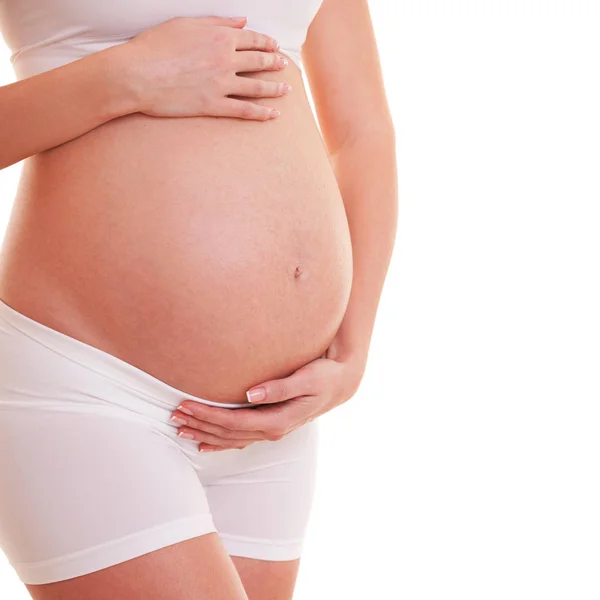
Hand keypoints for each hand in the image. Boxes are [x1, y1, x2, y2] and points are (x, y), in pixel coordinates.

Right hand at [118, 15, 291, 119]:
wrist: (137, 74)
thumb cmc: (155, 46)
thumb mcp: (186, 24)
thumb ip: (217, 22)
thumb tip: (241, 21)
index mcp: (220, 37)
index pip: (250, 39)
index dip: (265, 42)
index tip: (273, 46)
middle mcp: (225, 60)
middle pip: (258, 62)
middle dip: (274, 63)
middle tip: (284, 66)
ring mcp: (221, 84)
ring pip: (256, 87)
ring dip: (274, 88)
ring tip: (286, 89)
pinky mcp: (214, 106)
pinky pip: (244, 110)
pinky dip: (261, 113)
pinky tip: (273, 114)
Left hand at [170, 351, 365, 451]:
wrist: (341, 384)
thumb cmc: (324, 376)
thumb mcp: (307, 379)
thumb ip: (280, 387)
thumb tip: (251, 394)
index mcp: (278, 420)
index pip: (234, 422)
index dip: (208, 416)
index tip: (186, 405)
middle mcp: (272, 430)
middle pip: (227, 433)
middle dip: (199, 425)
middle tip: (173, 415)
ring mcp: (271, 431)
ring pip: (230, 439)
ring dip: (204, 434)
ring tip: (179, 427)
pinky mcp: (270, 426)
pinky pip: (239, 439)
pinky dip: (219, 442)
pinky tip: (203, 444)